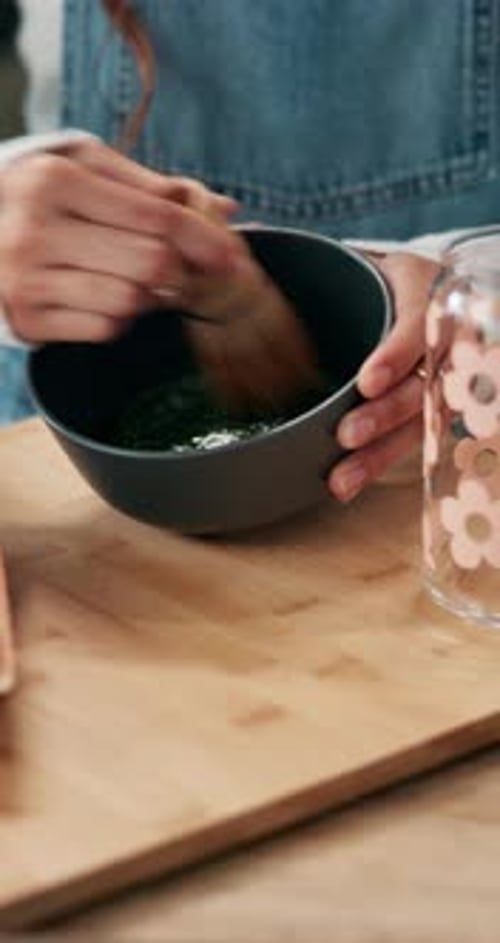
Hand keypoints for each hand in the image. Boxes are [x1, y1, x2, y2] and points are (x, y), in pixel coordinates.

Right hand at [0, 138, 238, 342]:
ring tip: (134, 278)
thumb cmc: (41, 198)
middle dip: (180, 271)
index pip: (156, 215)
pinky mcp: (26, 319)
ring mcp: (26, 279)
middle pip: (151, 263)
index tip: (231, 253)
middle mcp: (35, 229)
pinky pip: (105, 328)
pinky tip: (103, 296)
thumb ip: (151, 188)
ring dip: (147, 295)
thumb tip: (225, 208)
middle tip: (184, 271)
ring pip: (131, 300)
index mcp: (55, 180)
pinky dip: (118, 317)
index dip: (204, 237)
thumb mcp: (85, 171)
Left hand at [328, 251, 440, 501]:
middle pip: (420, 384)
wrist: (409, 287)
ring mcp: (435, 374)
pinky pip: (408, 439)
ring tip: (341, 480)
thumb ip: (307, 252)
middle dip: (384, 414)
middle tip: (347, 435)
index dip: (395, 355)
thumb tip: (237, 231)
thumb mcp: (353, 252)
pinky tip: (349, 484)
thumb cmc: (369, 270)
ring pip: (417, 422)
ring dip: (380, 453)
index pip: (417, 325)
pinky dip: (378, 463)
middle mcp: (437, 335)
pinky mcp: (424, 406)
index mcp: (421, 289)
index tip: (366, 381)